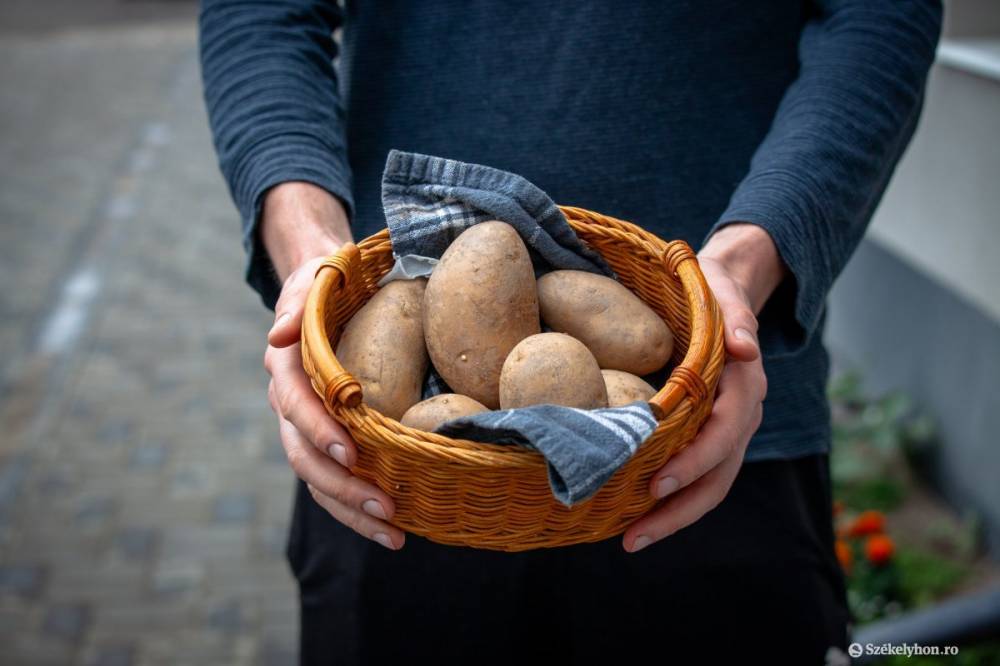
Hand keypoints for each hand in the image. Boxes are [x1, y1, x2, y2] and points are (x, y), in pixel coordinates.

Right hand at [261, 182, 404, 549]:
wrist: (325, 289)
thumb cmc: (327, 281)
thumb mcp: (315, 278)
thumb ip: (297, 305)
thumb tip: (276, 337)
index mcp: (286, 366)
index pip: (296, 404)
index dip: (318, 430)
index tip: (349, 453)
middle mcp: (289, 403)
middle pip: (305, 456)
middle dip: (344, 486)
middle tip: (386, 507)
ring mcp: (305, 426)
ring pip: (319, 480)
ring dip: (353, 510)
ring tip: (396, 534)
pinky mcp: (325, 438)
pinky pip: (334, 480)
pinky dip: (357, 507)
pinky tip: (392, 527)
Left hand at [622, 223, 784, 551]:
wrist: (727, 292)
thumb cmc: (714, 290)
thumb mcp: (723, 292)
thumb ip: (736, 319)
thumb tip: (747, 349)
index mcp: (744, 385)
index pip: (723, 433)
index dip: (695, 462)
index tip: (659, 484)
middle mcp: (740, 416)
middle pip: (718, 476)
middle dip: (679, 510)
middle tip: (635, 536)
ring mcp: (728, 431)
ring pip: (709, 486)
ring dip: (674, 517)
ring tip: (631, 540)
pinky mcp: (710, 437)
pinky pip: (697, 476)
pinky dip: (672, 501)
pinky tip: (635, 516)